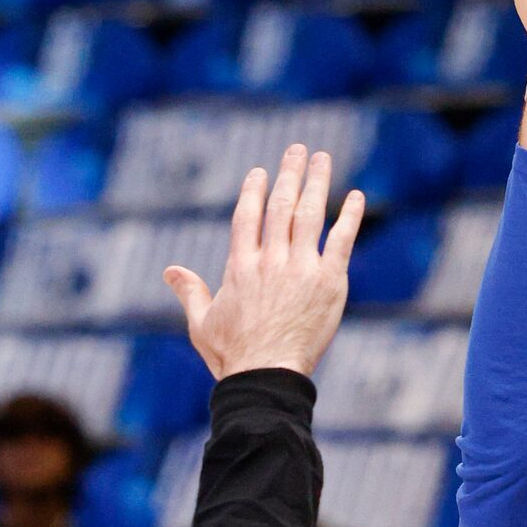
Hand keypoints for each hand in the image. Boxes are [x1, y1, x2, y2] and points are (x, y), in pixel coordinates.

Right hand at [165, 145, 362, 379]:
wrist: (266, 376)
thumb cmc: (233, 355)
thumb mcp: (201, 323)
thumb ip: (190, 291)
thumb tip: (170, 271)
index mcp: (239, 266)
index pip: (247, 216)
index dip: (254, 190)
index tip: (261, 171)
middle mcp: (270, 260)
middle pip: (280, 205)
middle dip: (289, 173)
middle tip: (298, 150)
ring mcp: (302, 268)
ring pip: (310, 214)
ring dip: (316, 182)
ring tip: (322, 158)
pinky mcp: (329, 281)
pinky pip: (341, 240)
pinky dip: (349, 216)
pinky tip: (355, 196)